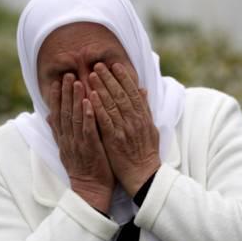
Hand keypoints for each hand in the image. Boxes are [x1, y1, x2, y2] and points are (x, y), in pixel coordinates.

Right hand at [47, 74, 114, 212]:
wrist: (90, 191)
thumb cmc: (82, 169)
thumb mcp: (66, 149)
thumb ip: (58, 132)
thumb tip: (48, 116)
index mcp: (63, 139)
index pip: (57, 114)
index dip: (56, 97)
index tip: (56, 82)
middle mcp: (68, 139)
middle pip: (64, 112)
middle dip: (65, 92)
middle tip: (67, 74)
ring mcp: (78, 144)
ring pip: (75, 118)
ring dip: (76, 99)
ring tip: (78, 81)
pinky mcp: (90, 149)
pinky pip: (88, 130)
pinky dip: (88, 115)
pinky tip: (89, 102)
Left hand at [89, 62, 160, 196]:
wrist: (144, 175)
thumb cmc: (146, 153)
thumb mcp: (151, 128)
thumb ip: (145, 109)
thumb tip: (143, 90)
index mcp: (143, 117)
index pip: (132, 92)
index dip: (123, 77)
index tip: (115, 65)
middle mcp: (134, 120)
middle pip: (121, 94)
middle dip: (109, 78)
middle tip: (98, 65)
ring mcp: (125, 129)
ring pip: (112, 104)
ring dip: (101, 88)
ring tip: (91, 75)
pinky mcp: (115, 139)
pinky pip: (105, 120)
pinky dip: (98, 107)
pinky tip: (90, 97)